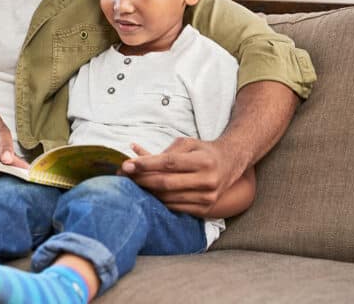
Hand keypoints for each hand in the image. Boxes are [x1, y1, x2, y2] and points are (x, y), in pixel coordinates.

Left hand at [121, 138, 241, 215]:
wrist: (230, 164)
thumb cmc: (202, 151)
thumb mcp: (187, 144)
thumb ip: (164, 151)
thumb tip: (135, 156)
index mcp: (203, 161)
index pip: (169, 163)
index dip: (146, 164)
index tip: (127, 165)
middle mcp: (208, 180)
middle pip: (166, 183)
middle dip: (141, 180)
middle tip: (124, 176)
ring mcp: (207, 197)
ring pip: (168, 198)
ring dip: (146, 192)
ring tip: (131, 184)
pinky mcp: (205, 209)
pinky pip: (174, 207)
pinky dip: (159, 201)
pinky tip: (147, 194)